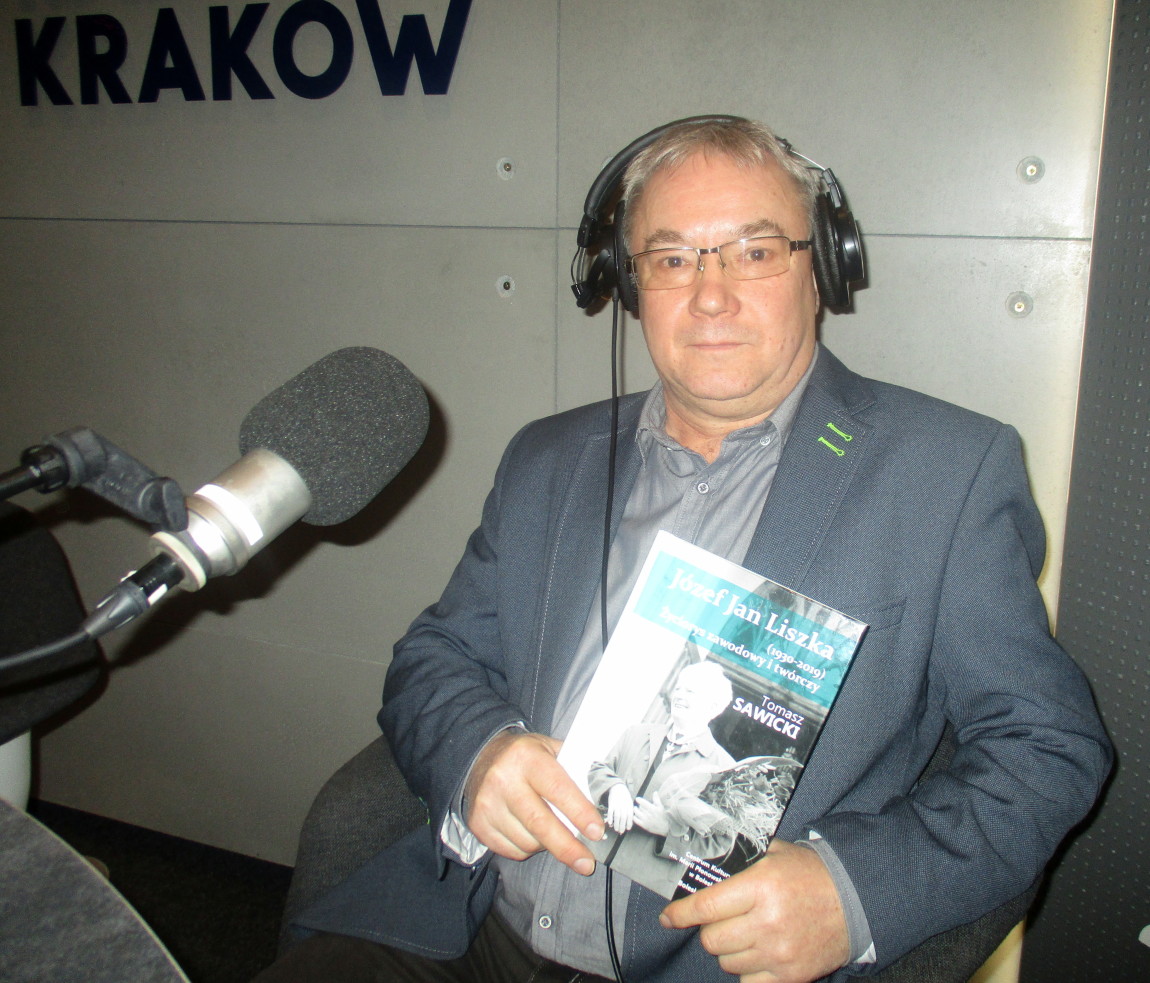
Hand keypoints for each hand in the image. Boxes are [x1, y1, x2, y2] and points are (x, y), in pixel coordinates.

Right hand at [464, 730, 603, 875]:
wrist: (480, 757)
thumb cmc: (526, 757)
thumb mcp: (551, 749)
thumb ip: (574, 770)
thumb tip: (602, 800)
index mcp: (527, 757)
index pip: (557, 788)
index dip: (579, 812)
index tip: (597, 832)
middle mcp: (503, 780)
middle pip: (540, 822)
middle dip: (567, 847)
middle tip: (587, 863)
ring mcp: (487, 804)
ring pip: (527, 841)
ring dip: (547, 846)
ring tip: (554, 833)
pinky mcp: (478, 824)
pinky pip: (511, 850)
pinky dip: (528, 849)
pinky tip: (531, 834)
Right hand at [605, 784, 635, 831]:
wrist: (618, 788)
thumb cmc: (625, 798)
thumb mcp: (630, 803)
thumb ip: (630, 811)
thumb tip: (630, 822)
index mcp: (629, 805)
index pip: (630, 816)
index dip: (629, 823)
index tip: (628, 829)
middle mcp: (623, 805)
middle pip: (623, 817)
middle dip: (622, 826)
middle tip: (621, 832)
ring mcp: (617, 804)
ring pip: (617, 816)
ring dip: (616, 824)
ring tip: (616, 829)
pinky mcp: (611, 803)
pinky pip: (610, 812)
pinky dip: (610, 818)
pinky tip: (610, 823)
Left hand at [632, 795, 669, 835]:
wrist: (664, 828)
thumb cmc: (662, 816)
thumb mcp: (660, 807)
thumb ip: (656, 799)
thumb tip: (655, 792)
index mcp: (652, 809)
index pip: (643, 803)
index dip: (639, 800)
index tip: (637, 799)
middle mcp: (648, 814)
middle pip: (639, 807)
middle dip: (639, 806)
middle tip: (639, 805)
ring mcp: (645, 820)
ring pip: (636, 813)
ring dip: (636, 810)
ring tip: (636, 809)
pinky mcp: (643, 825)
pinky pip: (636, 820)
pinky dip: (634, 817)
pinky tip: (636, 815)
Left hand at [659, 839, 849, 982]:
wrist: (855, 900)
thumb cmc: (810, 873)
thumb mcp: (774, 855)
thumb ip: (740, 863)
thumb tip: (705, 871)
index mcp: (760, 887)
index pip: (706, 907)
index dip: (680, 914)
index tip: (668, 917)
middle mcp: (767, 922)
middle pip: (712, 940)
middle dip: (709, 930)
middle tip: (721, 920)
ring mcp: (779, 953)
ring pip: (727, 963)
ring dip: (728, 950)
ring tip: (744, 934)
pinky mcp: (790, 976)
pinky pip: (749, 982)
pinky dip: (746, 970)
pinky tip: (756, 954)